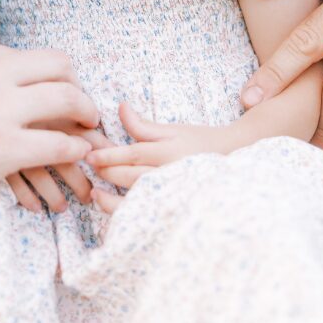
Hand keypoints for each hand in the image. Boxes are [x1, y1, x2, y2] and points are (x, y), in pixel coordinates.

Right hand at [0, 37, 100, 224]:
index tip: (58, 91)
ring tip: (88, 129)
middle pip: (61, 66)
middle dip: (77, 86)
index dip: (51, 76)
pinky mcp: (4, 147)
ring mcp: (0, 109)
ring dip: (86, 114)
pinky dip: (75, 149)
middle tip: (82, 108)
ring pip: (68, 99)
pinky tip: (76, 156)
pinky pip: (59, 143)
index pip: (30, 56)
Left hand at [86, 104, 236, 212]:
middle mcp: (168, 174)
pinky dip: (127, 214)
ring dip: (110, 199)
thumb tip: (120, 107)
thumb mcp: (173, 130)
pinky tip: (114, 211)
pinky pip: (144, 215)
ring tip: (95, 195)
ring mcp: (170, 193)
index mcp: (167, 152)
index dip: (108, 156)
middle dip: (106, 173)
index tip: (90, 156)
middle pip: (129, 176)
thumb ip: (144, 125)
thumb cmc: (201, 141)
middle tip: (89, 170)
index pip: (132, 154)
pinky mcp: (172, 207)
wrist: (233, 159)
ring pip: (134, 200)